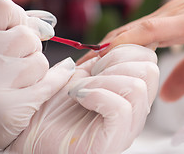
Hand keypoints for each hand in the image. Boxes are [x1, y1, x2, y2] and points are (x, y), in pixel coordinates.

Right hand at [0, 0, 73, 150]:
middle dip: (30, 49)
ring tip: (17, 81)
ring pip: (40, 63)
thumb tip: (48, 24)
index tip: (22, 29)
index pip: (5, 8)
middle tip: (16, 62)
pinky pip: (49, 84)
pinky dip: (56, 81)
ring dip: (36, 71)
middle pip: (28, 38)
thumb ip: (12, 29)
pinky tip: (54, 79)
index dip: (19, 18)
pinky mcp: (8, 108)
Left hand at [7, 44, 158, 153]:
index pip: (150, 60)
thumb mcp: (85, 72)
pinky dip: (96, 95)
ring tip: (81, 89)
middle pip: (150, 70)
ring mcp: (129, 127)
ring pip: (137, 87)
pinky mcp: (115, 140)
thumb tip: (128, 42)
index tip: (98, 62)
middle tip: (91, 74)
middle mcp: (136, 109)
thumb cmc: (55, 105)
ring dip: (101, 80)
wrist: (32, 131)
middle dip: (115, 62)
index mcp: (133, 92)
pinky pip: (121, 108)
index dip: (124, 51)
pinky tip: (79, 98)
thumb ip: (107, 59)